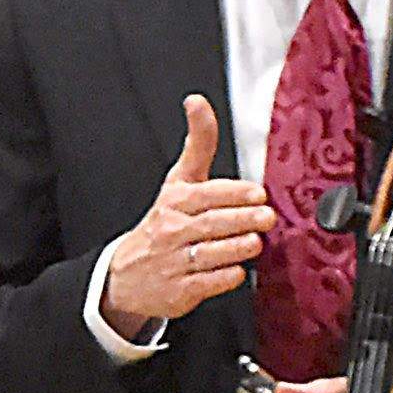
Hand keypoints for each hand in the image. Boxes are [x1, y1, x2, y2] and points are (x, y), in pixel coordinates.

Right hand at [97, 97, 276, 331]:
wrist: (126, 275)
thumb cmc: (164, 223)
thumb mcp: (178, 181)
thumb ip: (198, 144)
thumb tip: (197, 101)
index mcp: (175, 201)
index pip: (206, 194)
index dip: (233, 193)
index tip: (257, 193)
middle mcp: (174, 230)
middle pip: (214, 223)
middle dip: (243, 220)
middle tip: (266, 217)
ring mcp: (176, 262)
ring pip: (214, 253)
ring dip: (239, 248)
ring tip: (255, 242)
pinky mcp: (182, 291)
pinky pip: (211, 283)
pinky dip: (228, 276)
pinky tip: (238, 270)